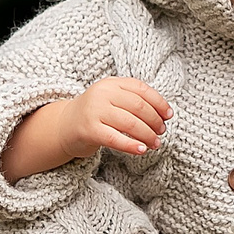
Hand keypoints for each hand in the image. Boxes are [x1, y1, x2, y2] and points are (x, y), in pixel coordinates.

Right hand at [0, 76, 170, 180]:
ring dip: (147, 135)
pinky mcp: (88, 130)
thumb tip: (164, 113)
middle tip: (161, 132)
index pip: (141, 89)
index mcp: (111, 83)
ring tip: (155, 143)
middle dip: (154, 121)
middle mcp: (102, 94)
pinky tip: (142, 150)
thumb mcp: (112, 100)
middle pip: (138, 106)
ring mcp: (94, 111)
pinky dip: (131, 145)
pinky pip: (115, 139)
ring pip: (130, 123)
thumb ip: (133, 101)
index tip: (168, 115)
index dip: (159, 102)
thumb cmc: (96, 114)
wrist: (64, 125)